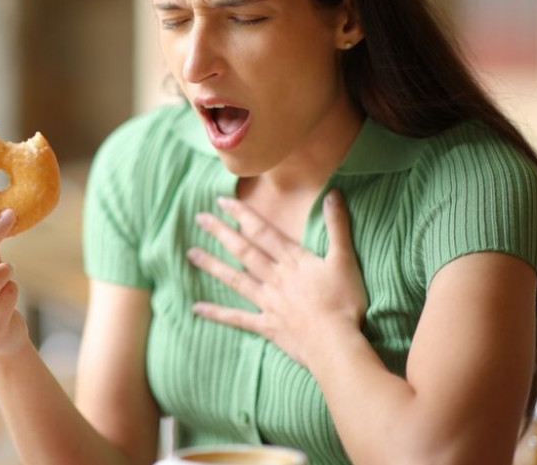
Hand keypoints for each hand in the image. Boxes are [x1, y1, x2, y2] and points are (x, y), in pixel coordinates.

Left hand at [187, 189, 366, 367]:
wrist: (336, 343)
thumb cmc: (345, 301)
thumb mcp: (345, 259)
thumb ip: (337, 226)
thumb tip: (333, 192)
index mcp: (293, 261)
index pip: (263, 231)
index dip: (242, 215)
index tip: (222, 201)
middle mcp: (275, 277)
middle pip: (244, 250)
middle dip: (221, 232)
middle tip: (199, 218)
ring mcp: (268, 302)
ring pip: (235, 279)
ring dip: (212, 265)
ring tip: (191, 253)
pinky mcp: (267, 326)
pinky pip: (237, 318)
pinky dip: (217, 313)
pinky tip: (196, 308)